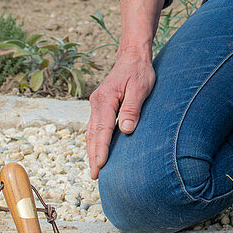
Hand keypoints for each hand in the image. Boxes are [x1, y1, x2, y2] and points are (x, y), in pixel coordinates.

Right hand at [86, 52, 154, 179]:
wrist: (132, 56)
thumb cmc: (139, 71)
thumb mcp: (141, 87)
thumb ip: (133, 108)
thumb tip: (126, 130)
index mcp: (105, 99)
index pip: (102, 129)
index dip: (100, 149)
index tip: (100, 166)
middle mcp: (97, 102)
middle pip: (92, 134)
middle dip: (93, 155)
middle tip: (95, 176)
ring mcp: (96, 104)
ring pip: (91, 131)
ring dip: (92, 150)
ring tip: (95, 169)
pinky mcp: (100, 105)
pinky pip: (94, 126)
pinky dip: (94, 140)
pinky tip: (97, 151)